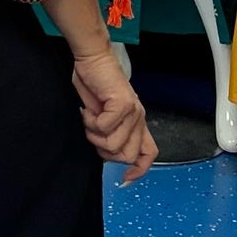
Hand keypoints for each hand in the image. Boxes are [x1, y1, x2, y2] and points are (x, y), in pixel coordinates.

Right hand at [71, 48, 155, 184]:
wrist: (92, 58)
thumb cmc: (94, 83)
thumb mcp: (102, 114)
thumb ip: (108, 132)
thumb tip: (103, 151)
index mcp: (136, 122)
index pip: (148, 153)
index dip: (139, 170)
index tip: (125, 179)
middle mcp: (138, 119)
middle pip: (126, 155)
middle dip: (104, 151)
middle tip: (93, 132)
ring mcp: (133, 112)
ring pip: (114, 145)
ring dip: (94, 135)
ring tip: (89, 118)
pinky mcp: (123, 104)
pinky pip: (105, 128)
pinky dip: (91, 122)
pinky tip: (88, 110)